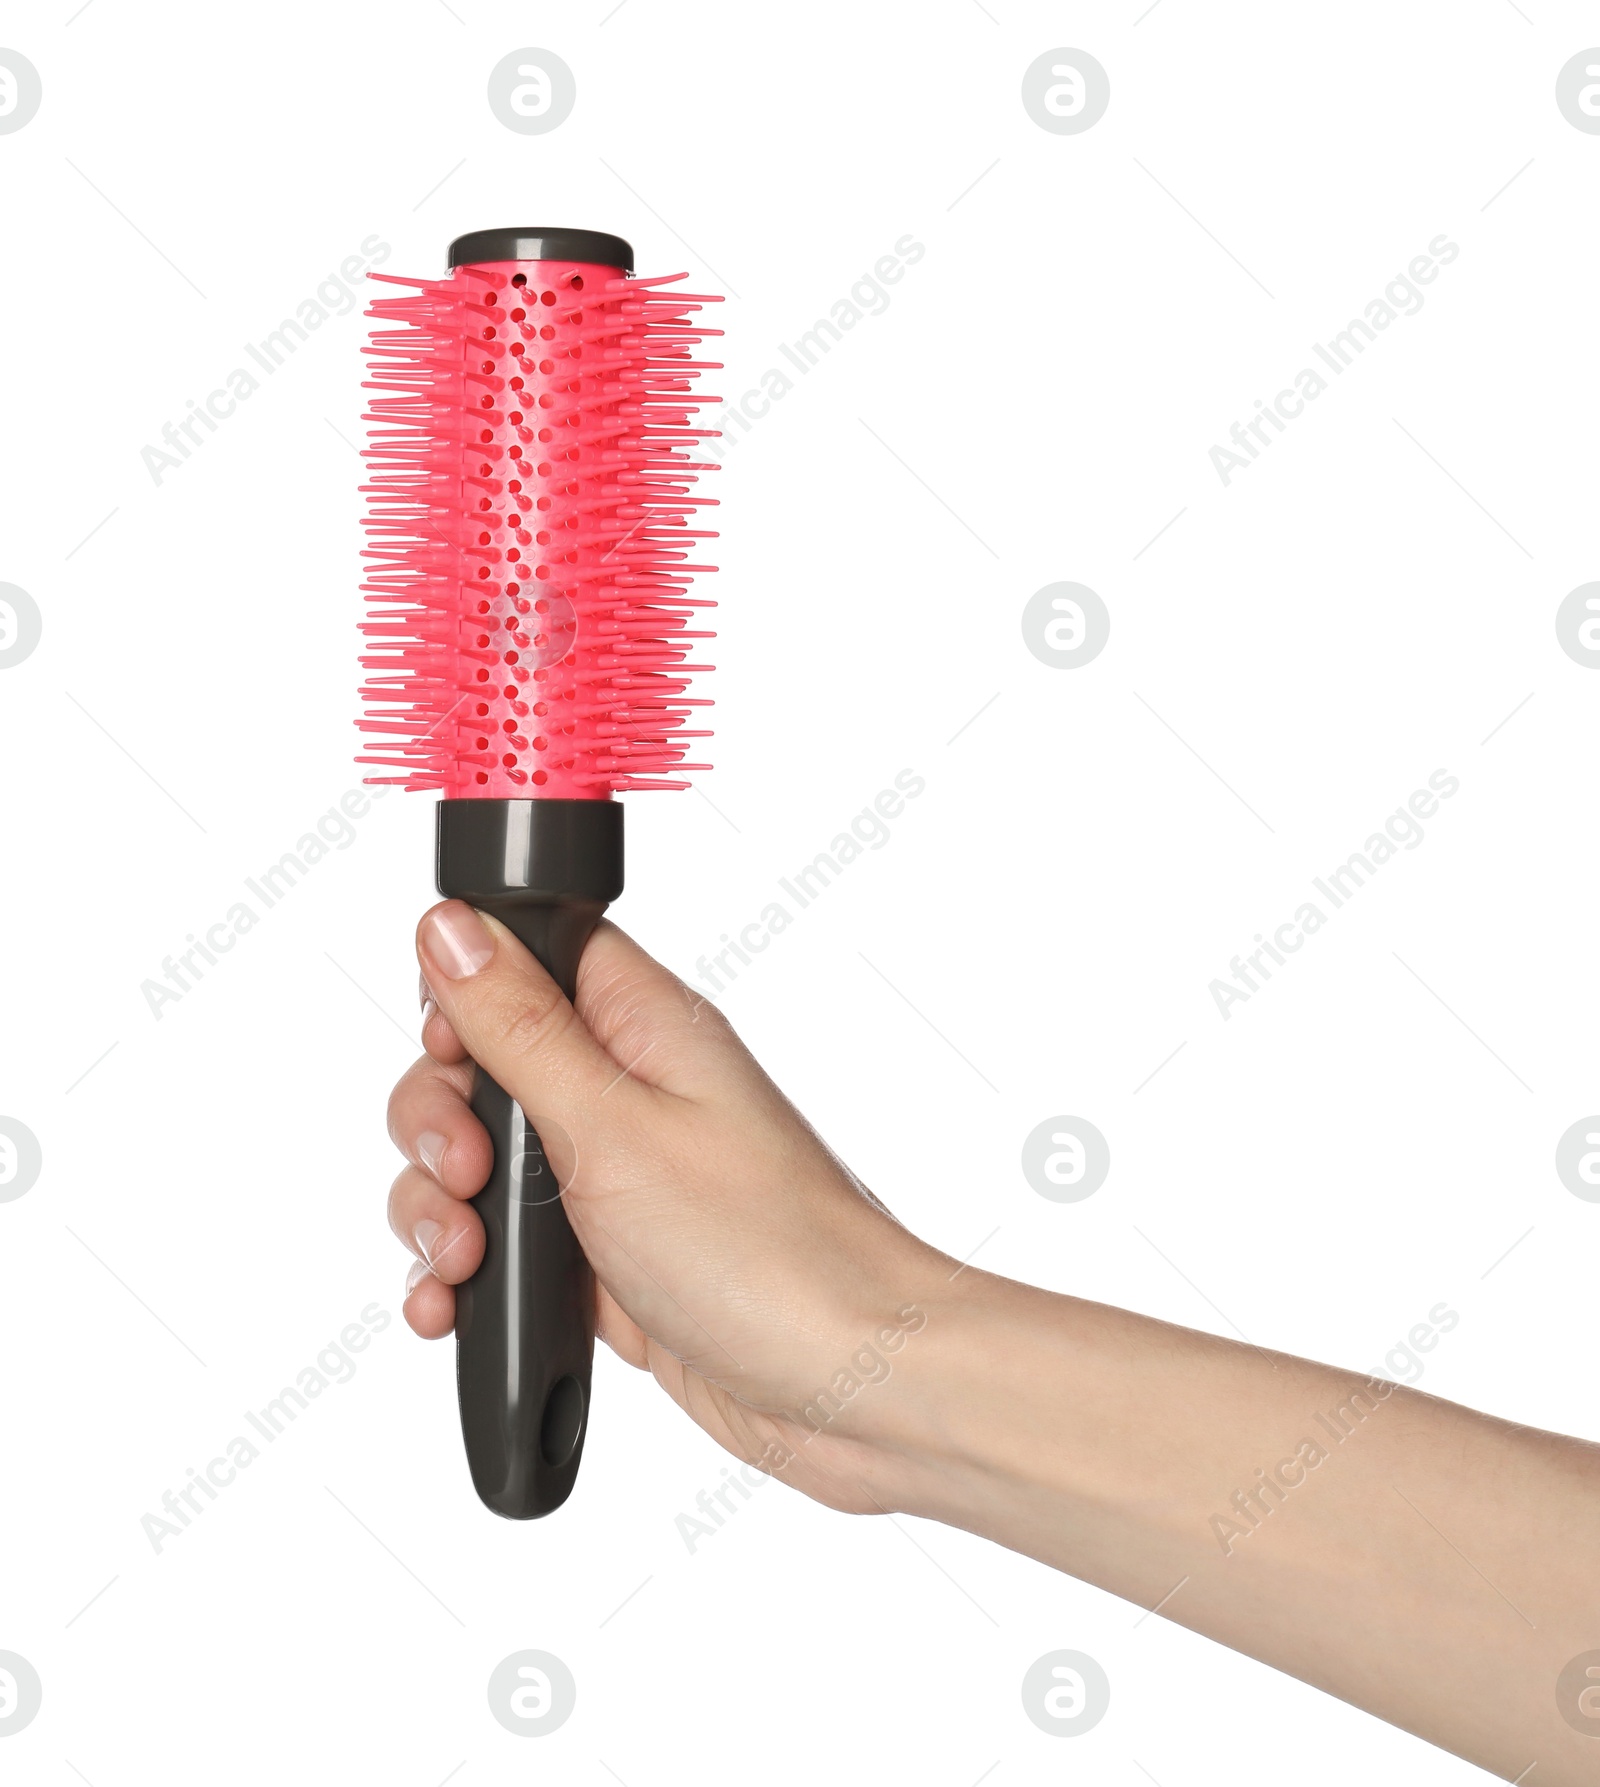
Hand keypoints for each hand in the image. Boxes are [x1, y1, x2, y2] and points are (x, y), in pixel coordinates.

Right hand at [387, 901, 949, 1513]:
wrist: (847, 1385)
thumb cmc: (767, 1249)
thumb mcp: (613, 1126)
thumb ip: (521, 1028)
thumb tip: (452, 928)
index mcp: (643, 1027)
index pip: (526, 959)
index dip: (463, 1000)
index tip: (452, 1063)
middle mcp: (627, 1092)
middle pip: (480, 1067)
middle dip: (437, 1124)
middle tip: (466, 1178)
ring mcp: (614, 1178)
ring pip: (479, 1164)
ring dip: (437, 1211)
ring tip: (462, 1264)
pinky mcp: (603, 1259)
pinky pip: (504, 1246)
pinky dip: (463, 1275)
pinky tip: (453, 1307)